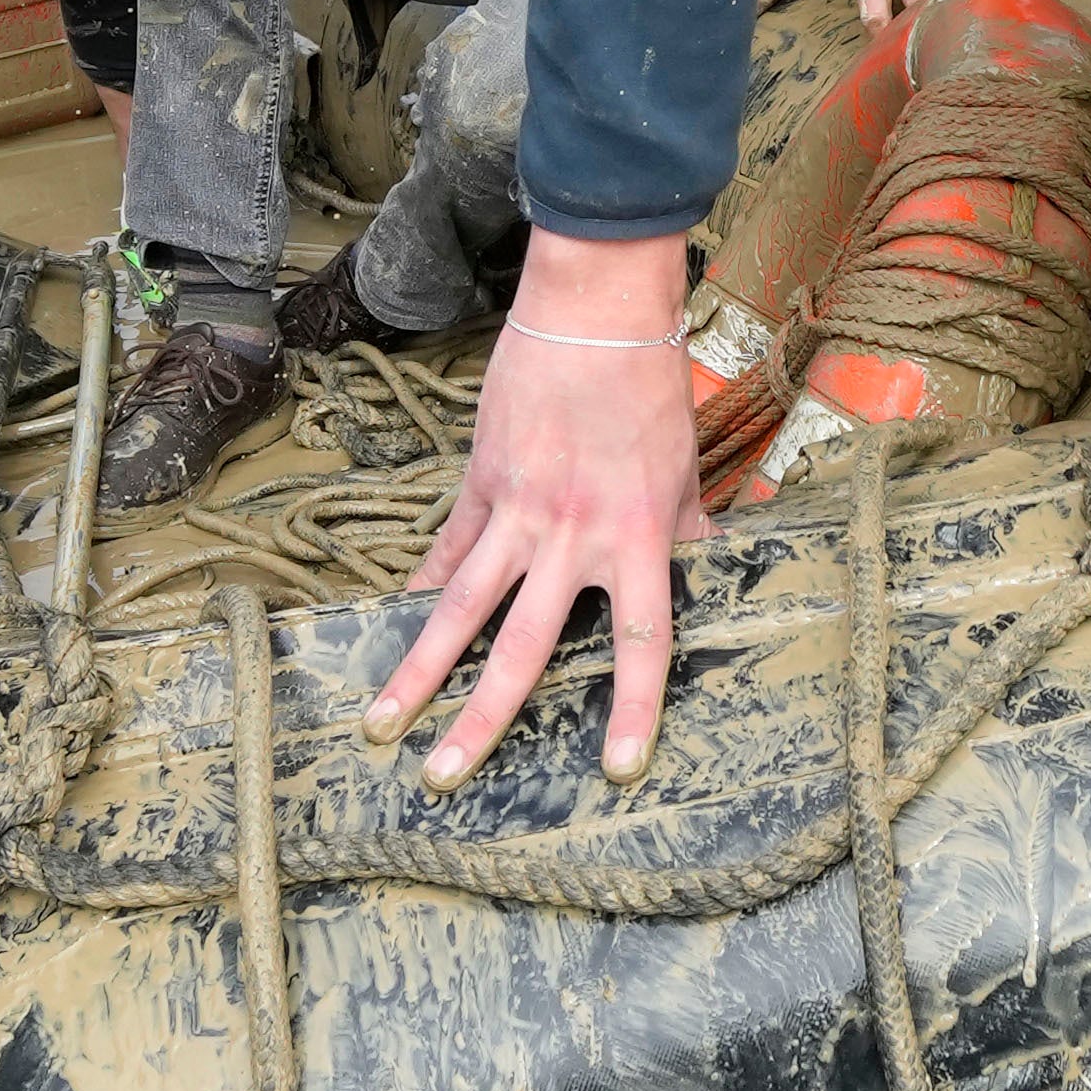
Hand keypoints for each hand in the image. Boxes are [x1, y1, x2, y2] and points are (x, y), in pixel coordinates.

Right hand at [382, 232, 701, 780]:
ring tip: (380, 725)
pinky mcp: (479, 483)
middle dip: (481, 718)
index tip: (616, 768)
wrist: (594, 312)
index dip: (631, 707)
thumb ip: (690, 529)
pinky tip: (387, 630)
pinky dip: (418, 592)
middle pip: (524, 645)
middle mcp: (572, 536)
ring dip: (417, 670)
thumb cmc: (650, 388)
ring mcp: (516, 512)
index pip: (642, 640)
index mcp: (639, 537)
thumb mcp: (685, 468)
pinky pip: (444, 552)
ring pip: (458, 608)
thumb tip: (710, 567)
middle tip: (444, 778)